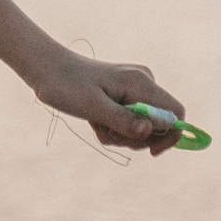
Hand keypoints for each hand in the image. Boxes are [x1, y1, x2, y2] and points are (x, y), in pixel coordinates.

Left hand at [26, 45, 188, 155]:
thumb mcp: (93, 107)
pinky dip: (113, 128)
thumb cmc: (65, 85)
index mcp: (141, 82)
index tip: (151, 152)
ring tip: (97, 122)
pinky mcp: (124, 96)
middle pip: (159, 126)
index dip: (170, 136)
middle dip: (135, 137)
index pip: (176, 113)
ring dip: (120, 134)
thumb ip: (122, 120)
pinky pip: (129, 123)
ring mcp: (134, 89)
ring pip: (142, 128)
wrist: (45, 68)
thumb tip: (148, 132)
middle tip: (107, 130)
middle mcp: (143, 83)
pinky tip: (95, 120)